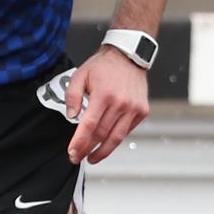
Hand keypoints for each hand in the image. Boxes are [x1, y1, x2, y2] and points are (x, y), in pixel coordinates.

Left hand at [64, 47, 149, 164]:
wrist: (128, 56)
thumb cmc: (104, 66)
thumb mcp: (80, 75)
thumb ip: (72, 96)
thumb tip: (71, 117)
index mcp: (104, 94)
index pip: (89, 125)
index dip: (80, 142)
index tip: (72, 152)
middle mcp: (121, 103)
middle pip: (101, 134)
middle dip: (87, 149)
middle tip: (77, 156)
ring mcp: (133, 108)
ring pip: (116, 138)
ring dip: (103, 151)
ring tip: (92, 158)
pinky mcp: (142, 111)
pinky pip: (127, 131)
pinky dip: (115, 139)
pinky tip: (106, 143)